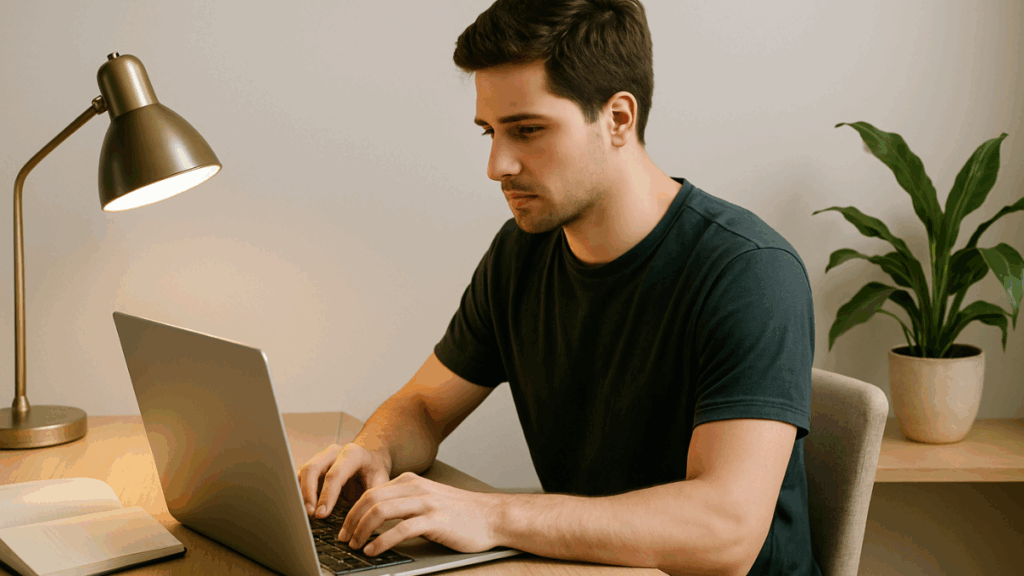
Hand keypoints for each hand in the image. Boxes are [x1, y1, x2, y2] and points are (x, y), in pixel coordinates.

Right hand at [297, 442, 391, 517]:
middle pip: (312, 469)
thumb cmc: (374, 472)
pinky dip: (298, 493)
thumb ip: (371, 498)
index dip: (327, 495)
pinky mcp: (313, 467)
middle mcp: (334, 452)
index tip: (322, 514)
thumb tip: (360, 521)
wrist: (370, 460)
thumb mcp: (381, 483)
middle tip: (309, 514)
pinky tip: (302, 508)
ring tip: (303, 513)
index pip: (335, 474)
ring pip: (303, 472)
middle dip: (307, 493)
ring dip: (300, 493)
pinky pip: (300, 478)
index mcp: (353, 454)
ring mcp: (321, 458)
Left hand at [339, 472, 503, 555]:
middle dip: (352, 520)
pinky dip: (381, 541)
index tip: (345, 528)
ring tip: (356, 545)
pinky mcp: (435, 521)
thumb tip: (376, 516)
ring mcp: (426, 503)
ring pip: (381, 511)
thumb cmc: (460, 512)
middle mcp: (416, 488)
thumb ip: (405, 501)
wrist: (492, 517)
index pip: (371, 492)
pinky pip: (400, 529)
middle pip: (371, 499)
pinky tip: (374, 550)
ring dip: (362, 530)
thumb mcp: (428, 498)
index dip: (353, 511)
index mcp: (412, 482)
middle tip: (344, 538)